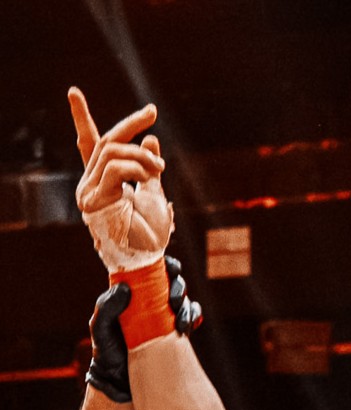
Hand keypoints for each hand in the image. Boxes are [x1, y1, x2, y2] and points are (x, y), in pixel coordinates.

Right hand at [70, 88, 172, 269]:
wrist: (147, 259)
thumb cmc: (150, 234)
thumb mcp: (153, 191)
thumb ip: (147, 166)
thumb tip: (150, 138)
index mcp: (102, 180)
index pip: (89, 144)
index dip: (80, 118)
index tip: (73, 92)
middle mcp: (90, 183)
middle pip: (107, 142)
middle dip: (129, 123)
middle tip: (151, 112)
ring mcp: (89, 191)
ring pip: (112, 152)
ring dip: (140, 155)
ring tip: (159, 167)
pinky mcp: (93, 200)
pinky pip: (114, 169)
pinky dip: (135, 167)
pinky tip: (147, 176)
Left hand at [86, 256, 202, 402]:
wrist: (120, 383)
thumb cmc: (107, 353)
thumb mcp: (100, 329)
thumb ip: (107, 307)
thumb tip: (125, 289)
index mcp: (134, 291)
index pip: (152, 269)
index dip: (165, 264)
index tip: (169, 270)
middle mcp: (152, 301)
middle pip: (174, 281)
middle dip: (179, 287)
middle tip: (174, 302)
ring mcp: (166, 317)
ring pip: (186, 301)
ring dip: (188, 307)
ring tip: (181, 324)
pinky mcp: (176, 333)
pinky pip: (192, 319)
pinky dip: (194, 319)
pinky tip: (187, 329)